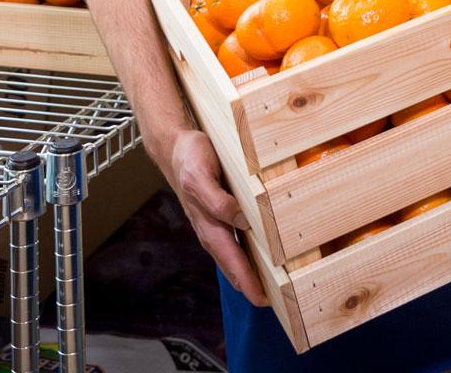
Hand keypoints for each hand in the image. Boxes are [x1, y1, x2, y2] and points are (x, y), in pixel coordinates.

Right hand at [165, 129, 267, 305]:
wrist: (177, 148)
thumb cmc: (190, 160)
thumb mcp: (202, 177)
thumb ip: (219, 201)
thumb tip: (243, 220)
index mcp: (208, 225)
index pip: (232, 260)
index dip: (247, 280)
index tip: (262, 299)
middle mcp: (212, 229)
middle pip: (234, 264)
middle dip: (250, 285)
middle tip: (273, 302)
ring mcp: (215, 224)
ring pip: (234, 254)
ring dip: (249, 271)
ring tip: (269, 287)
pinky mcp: (219, 214)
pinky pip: (236, 238)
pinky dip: (247, 251)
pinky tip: (259, 254)